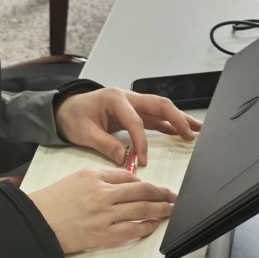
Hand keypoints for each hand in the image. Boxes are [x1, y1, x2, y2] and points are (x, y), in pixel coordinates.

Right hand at [27, 168, 177, 253]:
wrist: (36, 222)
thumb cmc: (54, 201)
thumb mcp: (78, 178)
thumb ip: (103, 177)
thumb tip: (128, 182)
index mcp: (96, 177)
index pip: (130, 178)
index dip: (146, 184)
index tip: (156, 188)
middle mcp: (102, 194)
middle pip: (141, 192)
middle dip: (161, 194)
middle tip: (173, 196)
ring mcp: (103, 216)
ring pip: (140, 210)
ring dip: (159, 210)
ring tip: (170, 209)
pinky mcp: (101, 236)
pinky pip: (130, 231)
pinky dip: (145, 227)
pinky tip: (153, 225)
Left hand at [56, 87, 201, 167]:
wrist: (63, 109)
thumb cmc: (72, 116)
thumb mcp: (84, 133)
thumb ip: (105, 145)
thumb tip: (124, 159)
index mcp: (114, 98)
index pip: (136, 121)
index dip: (141, 142)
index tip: (142, 160)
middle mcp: (127, 97)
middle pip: (158, 105)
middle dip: (177, 118)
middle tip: (190, 133)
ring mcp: (132, 103)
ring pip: (160, 109)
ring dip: (178, 119)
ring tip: (195, 130)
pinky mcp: (132, 112)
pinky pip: (154, 117)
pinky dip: (168, 124)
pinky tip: (179, 132)